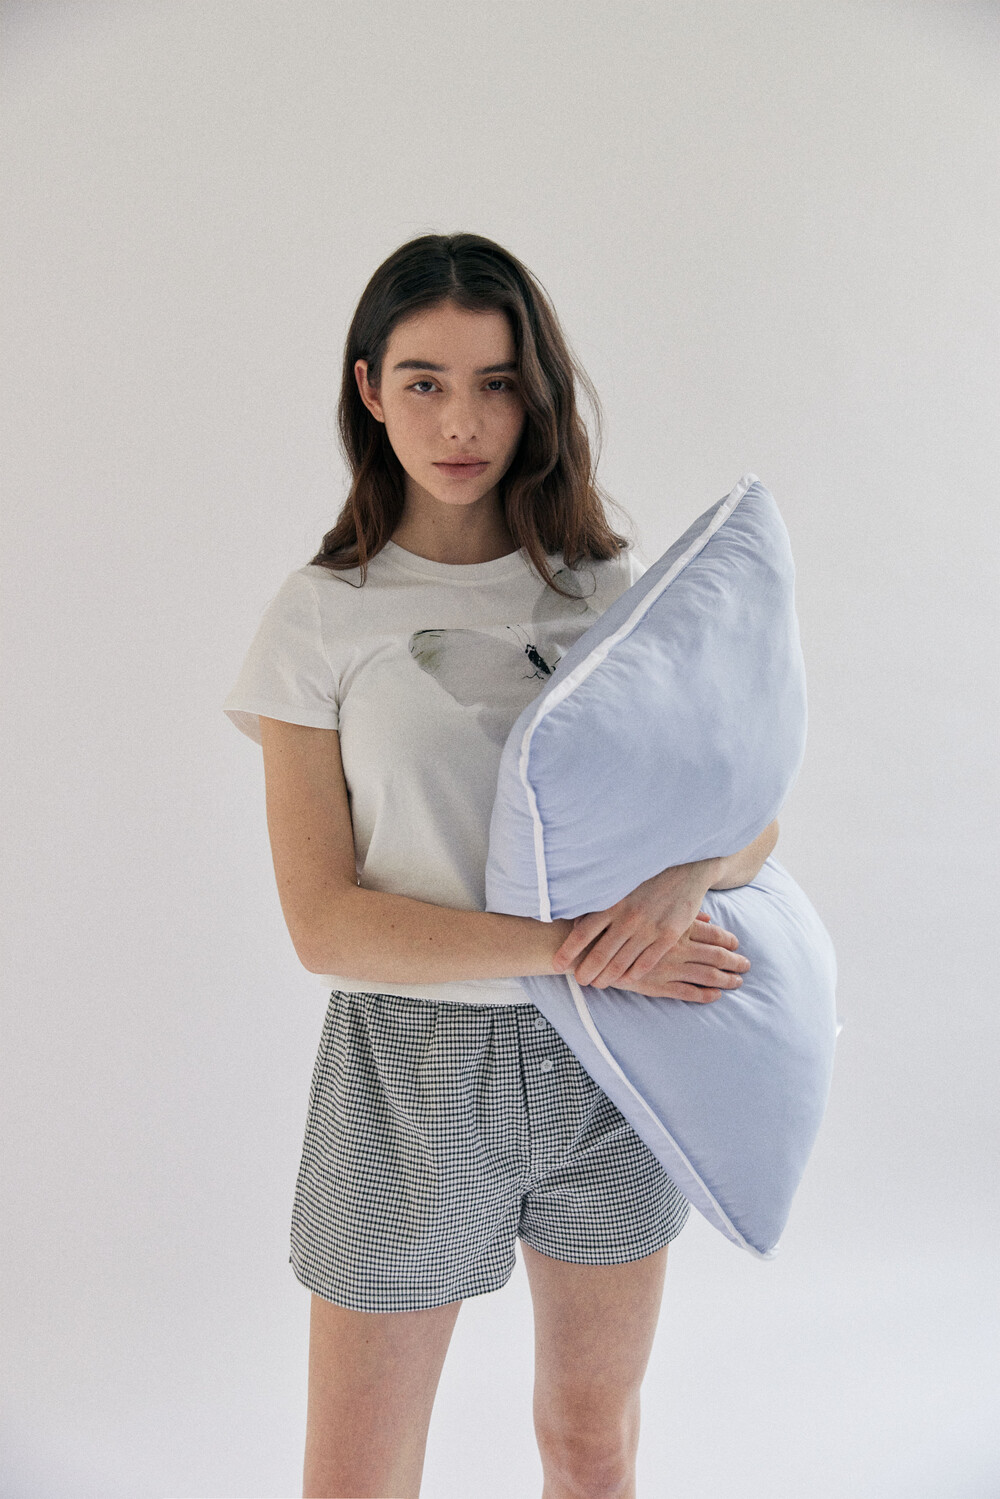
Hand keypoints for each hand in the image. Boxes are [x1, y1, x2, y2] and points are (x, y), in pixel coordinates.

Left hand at [552, 858, 736, 988]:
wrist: (687, 865)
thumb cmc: (647, 872)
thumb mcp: (620, 879)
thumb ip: (600, 899)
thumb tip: (574, 918)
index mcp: (611, 902)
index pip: (582, 932)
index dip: (568, 952)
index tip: (557, 964)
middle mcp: (627, 917)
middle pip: (600, 954)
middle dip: (586, 972)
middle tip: (579, 981)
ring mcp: (648, 928)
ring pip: (622, 962)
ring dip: (607, 977)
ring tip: (599, 984)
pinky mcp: (668, 935)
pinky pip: (646, 962)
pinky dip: (633, 974)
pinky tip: (625, 980)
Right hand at [611, 913, 749, 1002]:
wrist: (591, 944)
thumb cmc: (620, 921)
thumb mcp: (653, 910)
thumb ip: (681, 914)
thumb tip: (706, 917)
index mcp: (677, 926)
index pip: (714, 935)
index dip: (729, 940)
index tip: (736, 944)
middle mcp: (678, 946)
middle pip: (717, 955)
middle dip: (734, 962)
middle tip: (747, 966)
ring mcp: (669, 967)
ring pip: (707, 975)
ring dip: (726, 979)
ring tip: (737, 982)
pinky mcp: (657, 984)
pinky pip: (688, 992)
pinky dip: (704, 995)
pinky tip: (715, 996)